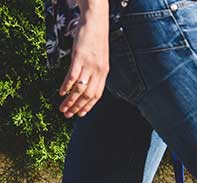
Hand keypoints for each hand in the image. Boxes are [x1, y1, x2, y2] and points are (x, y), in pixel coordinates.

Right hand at [59, 1, 109, 117]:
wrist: (96, 21)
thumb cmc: (96, 39)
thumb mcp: (100, 58)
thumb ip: (96, 71)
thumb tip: (88, 82)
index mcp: (104, 73)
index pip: (97, 95)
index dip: (89, 106)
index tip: (81, 114)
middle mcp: (98, 71)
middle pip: (88, 95)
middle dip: (77, 107)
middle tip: (68, 115)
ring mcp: (89, 65)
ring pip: (80, 88)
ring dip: (70, 100)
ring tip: (62, 108)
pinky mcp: (80, 57)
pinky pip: (73, 76)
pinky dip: (66, 86)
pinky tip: (61, 92)